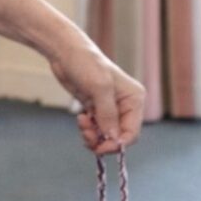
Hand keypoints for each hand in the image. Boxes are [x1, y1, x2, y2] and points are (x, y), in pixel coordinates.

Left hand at [48, 38, 145, 154]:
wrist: (65, 52)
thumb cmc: (86, 63)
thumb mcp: (99, 87)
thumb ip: (107, 114)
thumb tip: (114, 139)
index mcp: (134, 99)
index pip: (132, 132)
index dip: (117, 144)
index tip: (100, 148)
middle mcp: (126, 105)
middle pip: (119, 137)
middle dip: (103, 140)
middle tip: (86, 136)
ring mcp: (110, 108)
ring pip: (106, 135)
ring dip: (93, 136)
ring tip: (82, 123)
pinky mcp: (96, 108)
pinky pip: (96, 129)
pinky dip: (88, 130)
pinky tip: (81, 118)